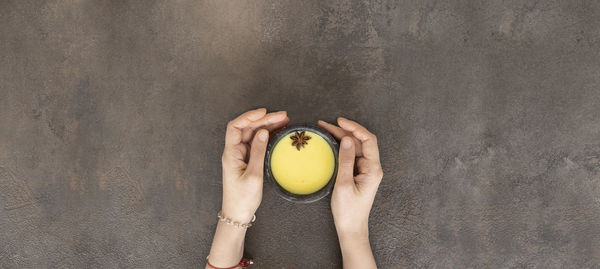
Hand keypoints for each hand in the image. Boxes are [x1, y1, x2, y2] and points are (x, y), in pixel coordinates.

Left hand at [221, 108, 288, 222]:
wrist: (237, 214)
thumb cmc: (242, 198)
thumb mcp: (254, 176)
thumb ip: (258, 152)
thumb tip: (263, 132)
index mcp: (231, 154)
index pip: (235, 127)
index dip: (248, 117)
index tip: (264, 112)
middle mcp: (234, 152)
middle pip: (247, 128)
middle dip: (264, 120)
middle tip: (282, 116)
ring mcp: (241, 155)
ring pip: (253, 134)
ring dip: (267, 126)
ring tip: (284, 121)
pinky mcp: (247, 160)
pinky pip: (257, 143)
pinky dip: (267, 136)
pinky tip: (278, 132)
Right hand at [318, 117, 382, 268]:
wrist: (351, 228)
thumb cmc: (348, 211)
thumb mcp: (343, 184)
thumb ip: (345, 161)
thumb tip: (346, 140)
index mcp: (373, 169)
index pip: (368, 140)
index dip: (355, 128)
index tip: (340, 121)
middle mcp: (371, 167)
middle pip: (360, 141)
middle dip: (344, 130)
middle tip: (325, 124)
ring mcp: (365, 170)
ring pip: (354, 147)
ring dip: (341, 137)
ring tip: (324, 129)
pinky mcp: (358, 174)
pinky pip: (351, 155)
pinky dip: (341, 147)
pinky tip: (330, 143)